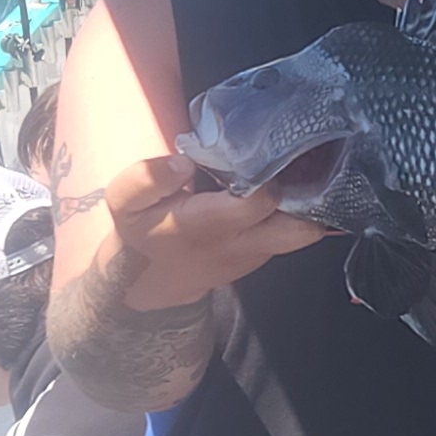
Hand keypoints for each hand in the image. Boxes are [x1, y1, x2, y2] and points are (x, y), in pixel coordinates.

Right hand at [100, 154, 324, 305]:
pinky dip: (294, 211)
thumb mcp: (124, 202)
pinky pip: (292, 234)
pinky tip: (280, 186)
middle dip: (311, 196)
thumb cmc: (139, 233)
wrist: (145, 281)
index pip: (259, 202)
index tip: (260, 154)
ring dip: (307, 203)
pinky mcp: (262, 255)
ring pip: (303, 233)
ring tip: (295, 171)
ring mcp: (257, 254)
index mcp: (207, 227)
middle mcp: (241, 245)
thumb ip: (148, 178)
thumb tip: (184, 162)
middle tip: (299, 165)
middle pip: (302, 230)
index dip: (267, 175)